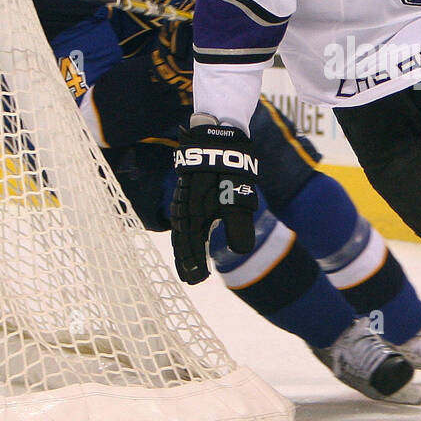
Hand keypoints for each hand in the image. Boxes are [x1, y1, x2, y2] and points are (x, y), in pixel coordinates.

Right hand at [170, 115, 257, 283]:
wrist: (216, 140)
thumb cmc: (228, 170)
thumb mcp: (237, 198)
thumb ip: (237, 224)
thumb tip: (241, 252)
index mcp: (193, 216)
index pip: (190, 247)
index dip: (193, 264)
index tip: (198, 281)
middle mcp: (184, 210)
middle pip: (181, 241)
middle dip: (186, 261)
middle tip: (191, 280)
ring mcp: (182, 200)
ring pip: (179, 230)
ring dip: (183, 248)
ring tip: (187, 264)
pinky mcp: (186, 192)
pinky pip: (180, 218)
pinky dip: (182, 232)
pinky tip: (188, 235)